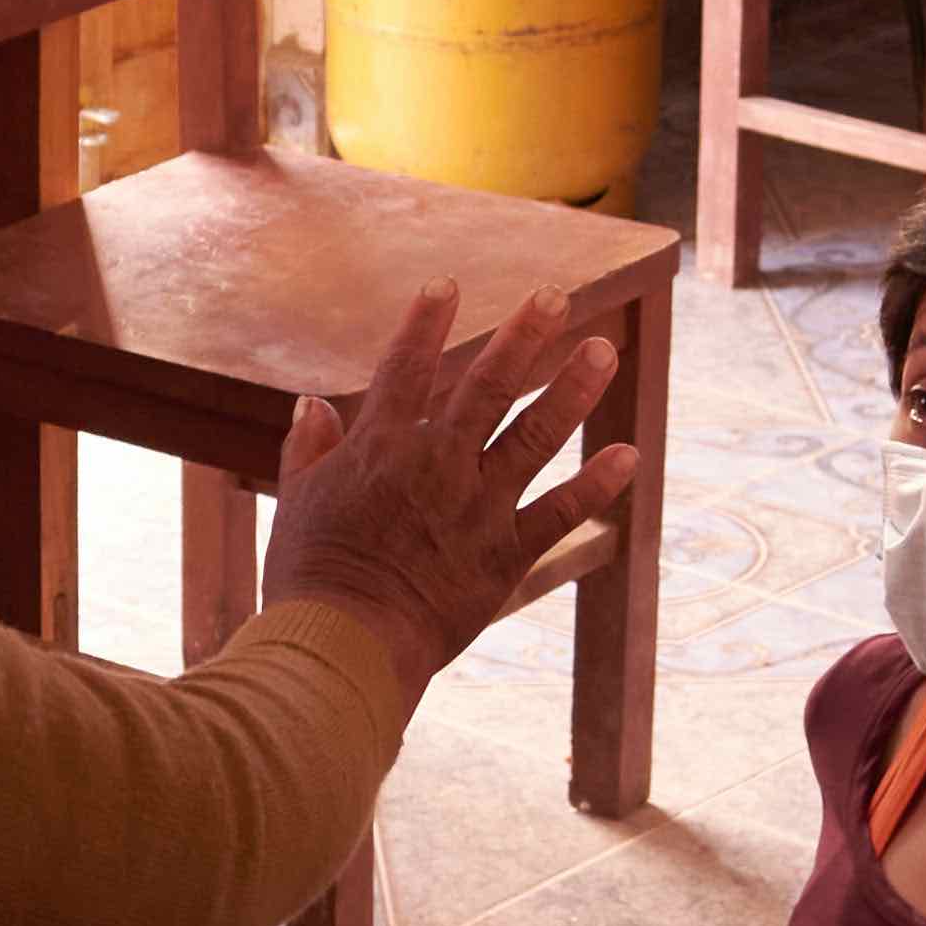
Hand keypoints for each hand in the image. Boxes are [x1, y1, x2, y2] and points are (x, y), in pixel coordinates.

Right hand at [261, 286, 641, 690]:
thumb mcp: (296, 501)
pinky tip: (628, 453)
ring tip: (602, 349)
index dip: (426, 323)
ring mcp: (475, 504)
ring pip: (533, 434)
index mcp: (380, 445)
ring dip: (571, 389)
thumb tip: (313, 403)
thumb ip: (307, 448)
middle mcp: (436, 461)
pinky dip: (595, 484)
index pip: (405, 367)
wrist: (344, 639)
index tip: (448, 286)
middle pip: (486, 384)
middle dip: (521, 335)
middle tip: (555, 295)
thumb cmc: (310, 575)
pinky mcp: (504, 553)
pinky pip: (558, 511)